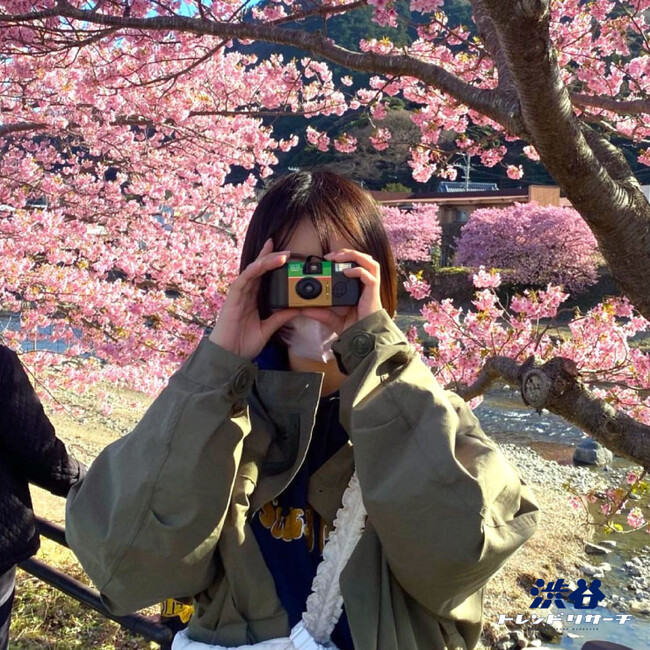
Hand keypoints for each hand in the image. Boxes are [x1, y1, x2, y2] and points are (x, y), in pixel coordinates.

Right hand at [209, 239, 297, 359]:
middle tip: (287, 250)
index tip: (285, 254)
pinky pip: (242, 280)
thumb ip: (280, 318)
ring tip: (281, 256)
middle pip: (258, 269)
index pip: (264, 277)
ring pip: (252, 271)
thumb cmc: (243, 344)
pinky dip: (252, 271)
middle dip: (271, 257)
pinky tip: (261, 265)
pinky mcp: (232, 299)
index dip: (272, 263)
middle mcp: (245, 294)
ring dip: (266, 262)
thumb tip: (298, 309)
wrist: (228, 357)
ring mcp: (238, 295)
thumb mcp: (268, 329)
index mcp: (253, 299)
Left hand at [299, 248, 382, 334]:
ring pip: (369, 262)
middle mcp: (365, 284)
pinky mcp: (374, 292)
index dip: (341, 258)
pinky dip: (358, 270)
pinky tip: (346, 272)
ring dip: (354, 256)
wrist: (363, 339)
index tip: (325, 260)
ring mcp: (371, 288)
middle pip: (363, 258)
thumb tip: (302, 309)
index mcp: (357, 287)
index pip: (353, 264)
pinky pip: (370, 276)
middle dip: (346, 253)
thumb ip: (319, 313)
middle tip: (330, 256)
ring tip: (338, 258)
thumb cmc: (353, 328)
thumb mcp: (331, 319)